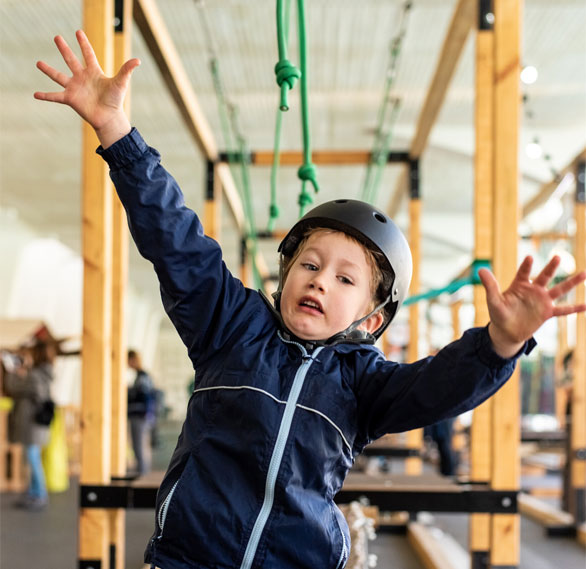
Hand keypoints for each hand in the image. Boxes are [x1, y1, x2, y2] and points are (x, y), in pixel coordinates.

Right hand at [34, 30, 139, 147]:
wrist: (109, 118)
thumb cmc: (115, 101)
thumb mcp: (121, 83)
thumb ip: (126, 70)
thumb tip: (138, 60)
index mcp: (94, 72)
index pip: (88, 54)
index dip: (84, 43)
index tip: (78, 32)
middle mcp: (82, 78)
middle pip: (71, 60)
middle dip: (64, 49)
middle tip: (57, 37)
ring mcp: (75, 88)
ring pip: (58, 76)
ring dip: (48, 70)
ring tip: (38, 63)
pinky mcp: (70, 99)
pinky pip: (55, 96)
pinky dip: (46, 96)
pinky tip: (35, 95)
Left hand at [478, 255, 585, 357]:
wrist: (506, 331)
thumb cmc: (498, 314)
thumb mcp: (493, 300)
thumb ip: (490, 285)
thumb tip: (480, 269)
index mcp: (519, 285)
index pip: (524, 273)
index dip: (526, 266)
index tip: (529, 258)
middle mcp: (533, 290)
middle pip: (544, 276)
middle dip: (551, 267)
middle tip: (557, 256)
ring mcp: (542, 301)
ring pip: (559, 289)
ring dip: (571, 282)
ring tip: (584, 273)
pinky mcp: (547, 313)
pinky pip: (563, 310)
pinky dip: (574, 308)